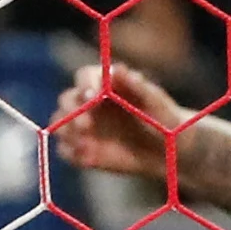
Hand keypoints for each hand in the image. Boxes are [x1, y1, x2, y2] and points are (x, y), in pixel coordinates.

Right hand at [55, 60, 185, 180]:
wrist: (170, 151)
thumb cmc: (165, 120)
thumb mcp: (156, 102)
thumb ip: (138, 86)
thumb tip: (119, 70)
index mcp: (105, 85)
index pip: (84, 76)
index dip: (85, 83)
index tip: (92, 95)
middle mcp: (89, 103)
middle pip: (66, 100)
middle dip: (71, 111)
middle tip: (86, 126)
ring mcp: (84, 127)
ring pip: (60, 125)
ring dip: (68, 133)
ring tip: (87, 145)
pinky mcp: (84, 150)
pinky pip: (66, 151)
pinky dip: (72, 154)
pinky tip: (89, 159)